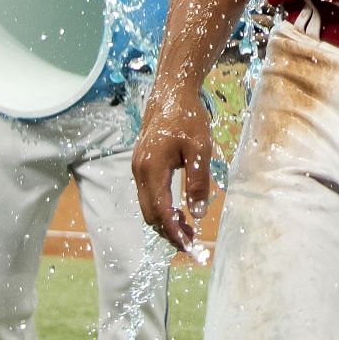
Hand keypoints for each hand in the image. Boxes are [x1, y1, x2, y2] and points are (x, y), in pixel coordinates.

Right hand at [131, 84, 213, 251]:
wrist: (171, 92)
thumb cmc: (187, 117)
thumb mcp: (200, 150)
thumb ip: (198, 182)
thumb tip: (199, 213)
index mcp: (152, 169)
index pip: (160, 212)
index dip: (174, 232)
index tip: (189, 247)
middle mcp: (139, 171)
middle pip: (150, 214)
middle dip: (168, 232)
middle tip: (191, 244)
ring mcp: (138, 167)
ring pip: (148, 205)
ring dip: (165, 221)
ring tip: (187, 230)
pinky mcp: (142, 164)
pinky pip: (149, 194)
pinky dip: (162, 208)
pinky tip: (178, 211)